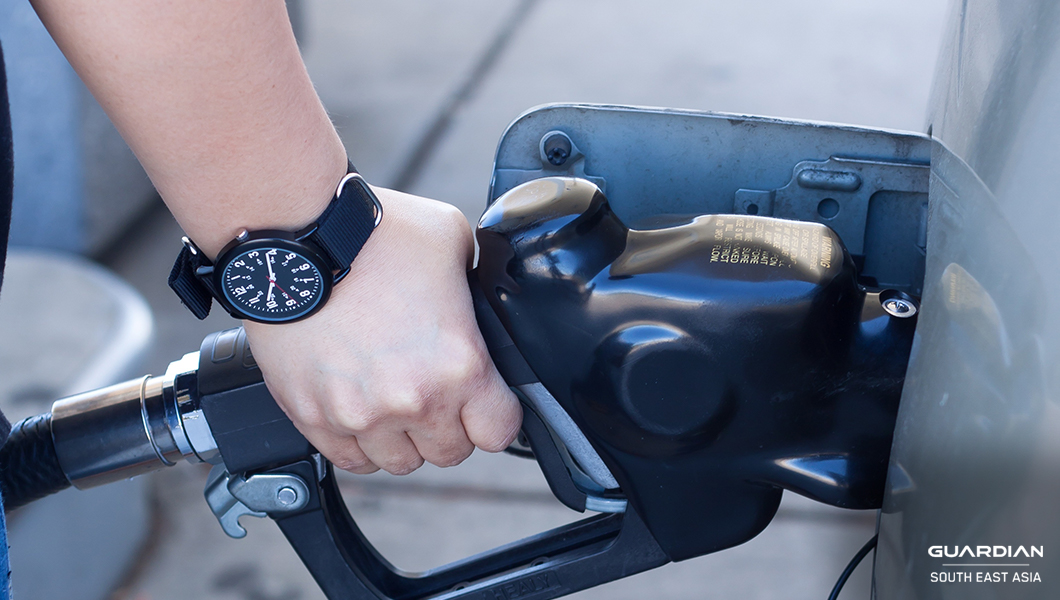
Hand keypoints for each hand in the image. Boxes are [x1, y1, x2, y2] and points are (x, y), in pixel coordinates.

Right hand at [242, 187, 521, 474]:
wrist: (297, 235)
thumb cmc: (373, 232)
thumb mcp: (453, 242)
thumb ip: (475, 282)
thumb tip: (477, 298)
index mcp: (460, 364)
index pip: (500, 432)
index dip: (497, 415)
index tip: (486, 402)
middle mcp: (413, 399)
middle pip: (450, 453)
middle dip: (449, 426)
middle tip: (435, 391)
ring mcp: (359, 414)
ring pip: (400, 463)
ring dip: (404, 438)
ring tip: (394, 400)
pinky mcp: (313, 416)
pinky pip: (349, 460)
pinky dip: (359, 443)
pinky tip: (362, 410)